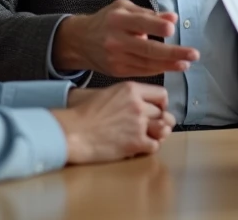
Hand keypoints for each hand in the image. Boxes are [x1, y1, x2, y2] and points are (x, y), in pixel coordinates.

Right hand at [53, 0, 199, 76]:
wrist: (80, 41)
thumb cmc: (107, 20)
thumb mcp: (124, 8)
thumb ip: (149, 14)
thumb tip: (173, 18)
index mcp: (118, 19)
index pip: (141, 23)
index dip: (156, 26)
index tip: (171, 29)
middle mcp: (116, 40)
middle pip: (147, 48)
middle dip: (172, 52)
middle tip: (192, 54)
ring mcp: (116, 58)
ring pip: (147, 63)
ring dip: (169, 64)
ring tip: (186, 63)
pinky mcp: (117, 71)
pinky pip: (142, 71)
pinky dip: (158, 69)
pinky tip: (172, 67)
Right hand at [53, 82, 174, 163]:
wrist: (73, 132)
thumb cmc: (84, 115)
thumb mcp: (108, 94)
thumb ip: (128, 97)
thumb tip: (141, 104)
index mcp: (131, 89)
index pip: (162, 94)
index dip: (161, 104)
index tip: (157, 110)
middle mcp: (138, 104)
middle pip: (163, 113)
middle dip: (159, 120)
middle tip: (151, 126)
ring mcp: (139, 124)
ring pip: (163, 128)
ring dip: (158, 134)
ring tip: (150, 137)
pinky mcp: (136, 142)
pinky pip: (154, 146)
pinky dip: (149, 148)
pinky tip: (139, 147)